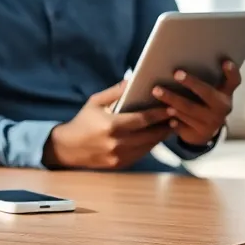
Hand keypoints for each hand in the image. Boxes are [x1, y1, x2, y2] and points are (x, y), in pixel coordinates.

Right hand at [43, 80, 177, 169]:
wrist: (67, 148)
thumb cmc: (82, 122)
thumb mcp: (95, 102)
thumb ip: (115, 92)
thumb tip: (132, 79)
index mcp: (111, 125)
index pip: (142, 120)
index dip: (158, 114)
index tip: (171, 108)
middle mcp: (117, 143)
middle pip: (149, 135)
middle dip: (164, 126)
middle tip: (177, 116)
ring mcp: (119, 156)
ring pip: (148, 147)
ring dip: (160, 137)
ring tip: (170, 127)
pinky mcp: (119, 165)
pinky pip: (140, 155)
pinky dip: (149, 146)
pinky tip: (155, 138)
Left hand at [150, 60, 240, 146]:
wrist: (204, 132)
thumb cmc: (203, 103)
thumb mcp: (209, 93)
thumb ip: (204, 80)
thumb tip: (180, 58)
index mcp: (225, 94)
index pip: (234, 81)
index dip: (231, 72)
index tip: (225, 61)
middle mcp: (222, 108)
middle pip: (206, 93)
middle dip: (191, 83)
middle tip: (176, 73)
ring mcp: (211, 123)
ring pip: (190, 109)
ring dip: (172, 100)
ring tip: (157, 91)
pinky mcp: (198, 134)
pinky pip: (182, 124)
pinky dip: (172, 118)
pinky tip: (163, 113)